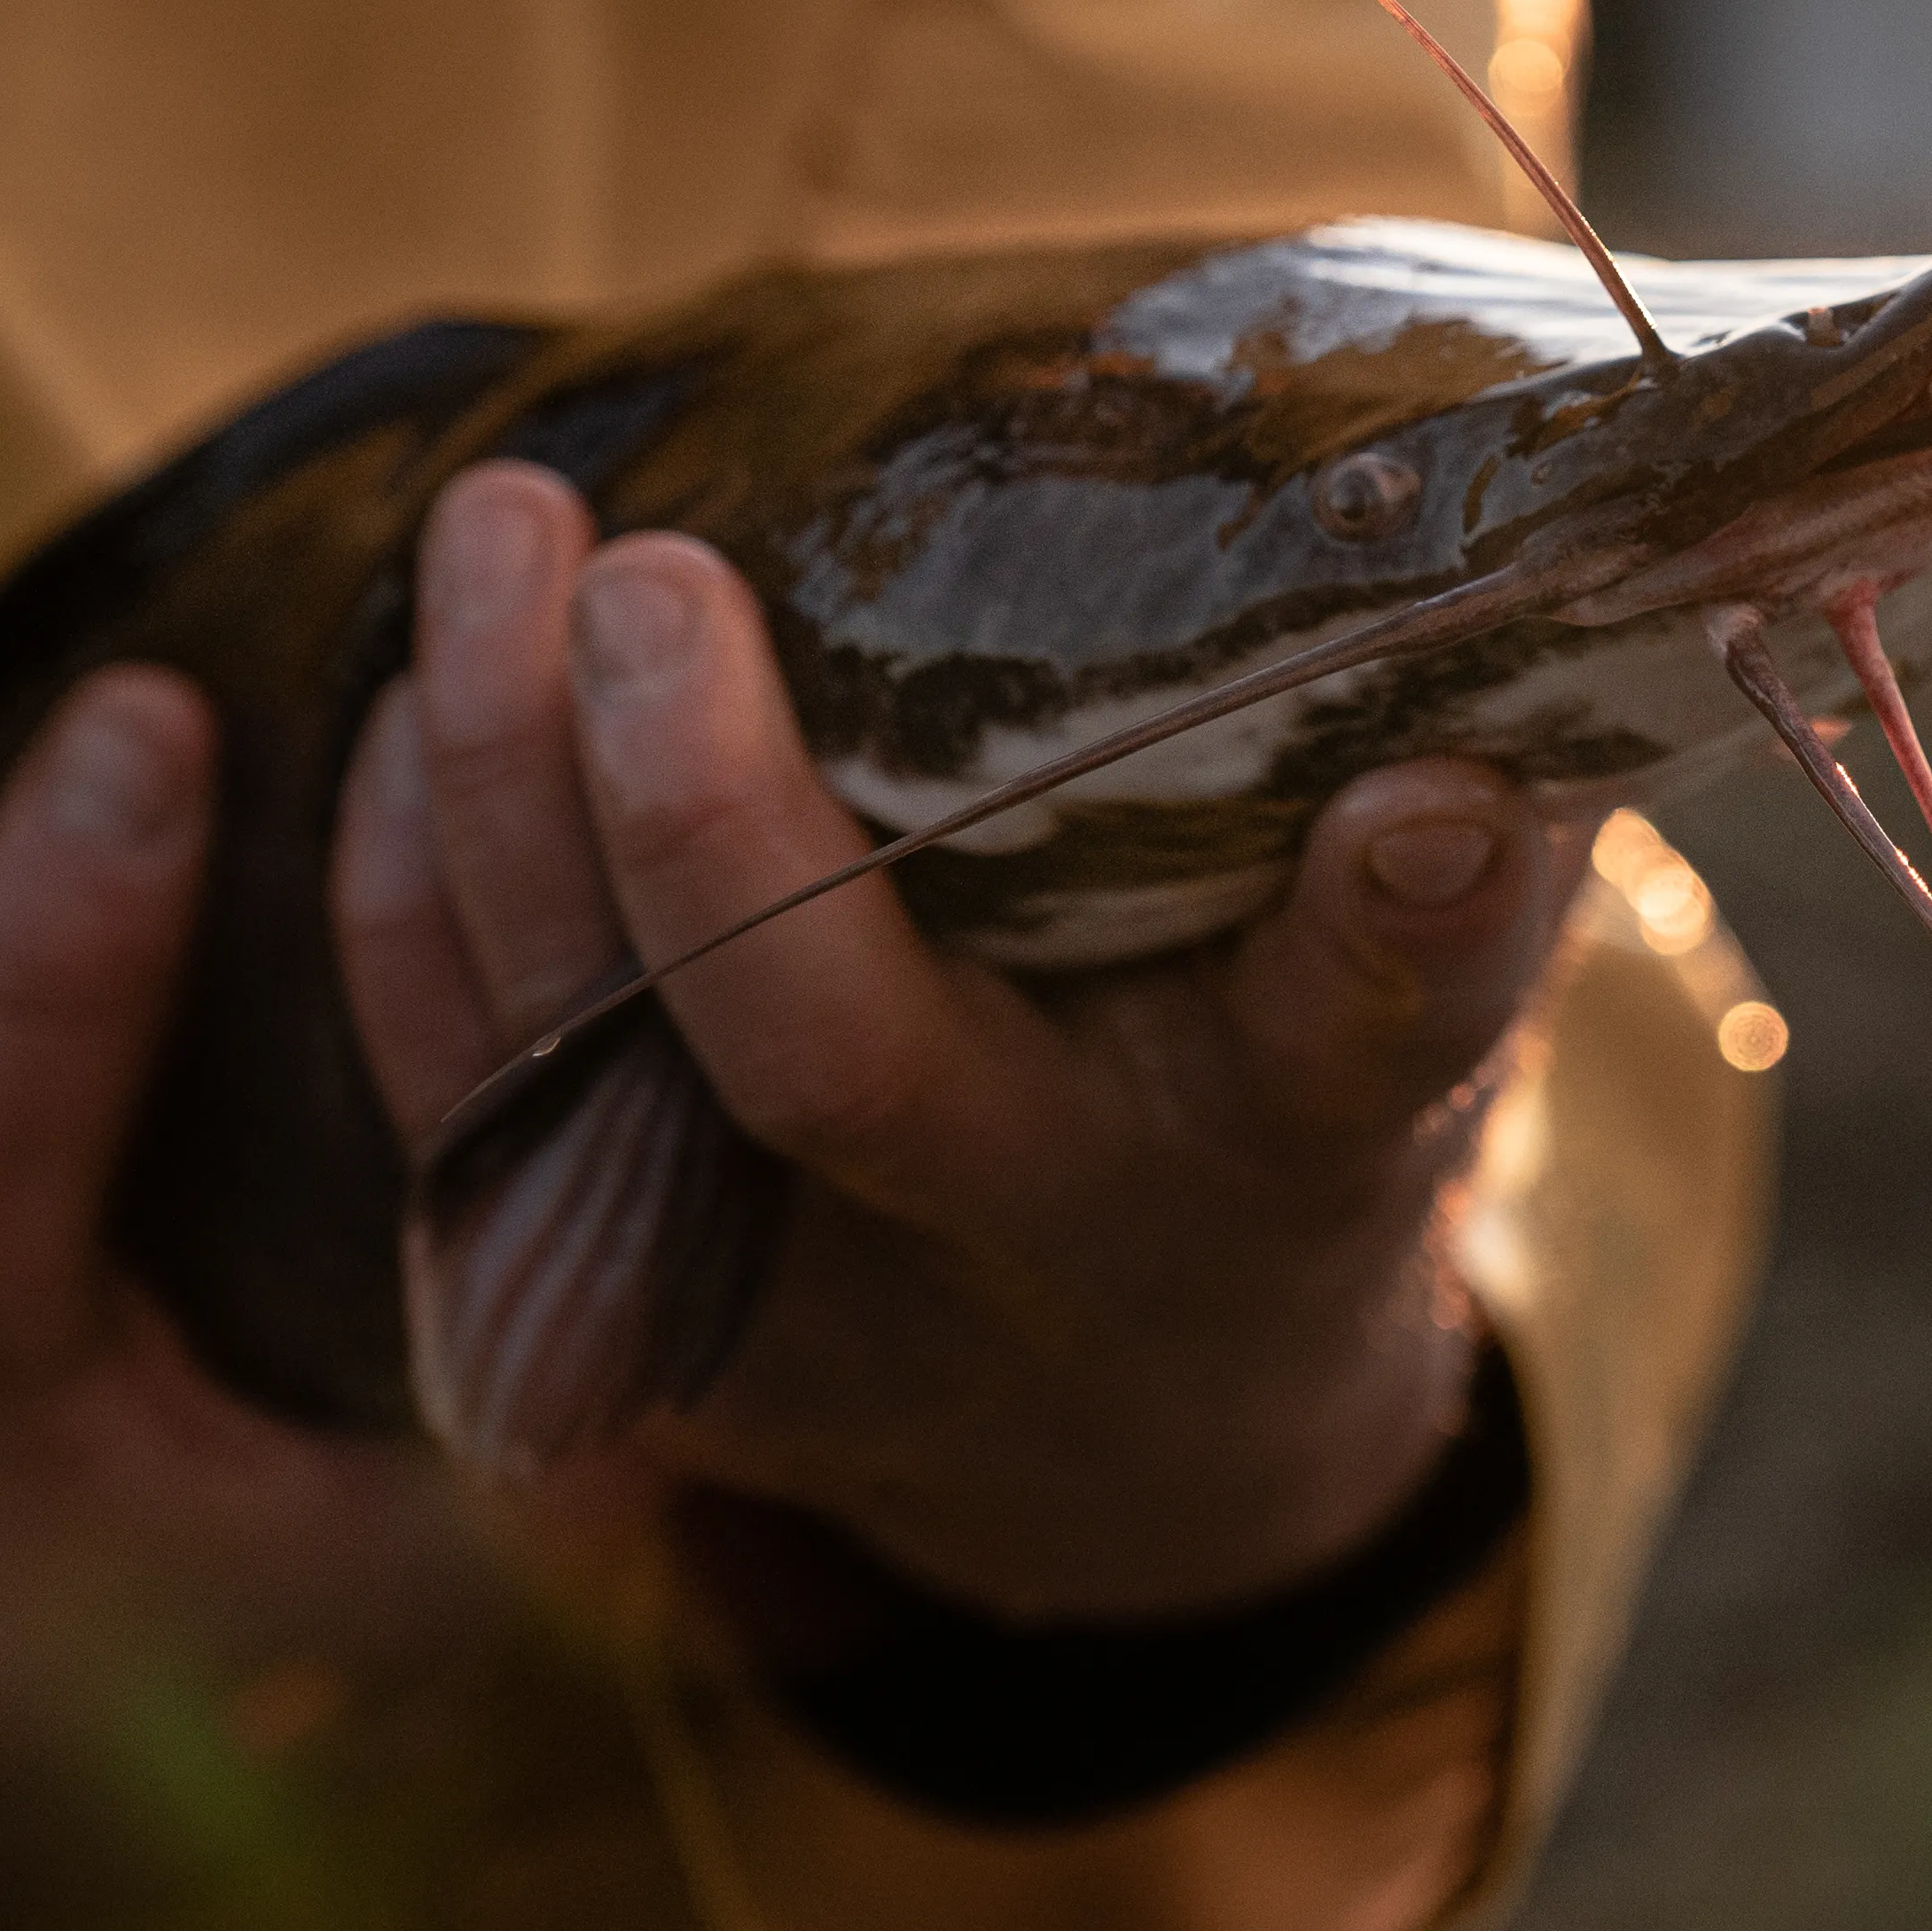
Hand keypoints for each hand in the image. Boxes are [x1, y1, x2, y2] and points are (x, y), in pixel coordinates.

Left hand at [334, 464, 1584, 1621]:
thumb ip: (1454, 792)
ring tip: (507, 530)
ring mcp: (799, 1303)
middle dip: (709, 813)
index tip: (1439, 796)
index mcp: (1294, 1139)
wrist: (1144, 1429)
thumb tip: (1520, 501)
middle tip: (661, 574)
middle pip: (836, 1060)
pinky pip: (454, 1098)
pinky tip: (419, 701)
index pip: (1370, 1025)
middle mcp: (1038, 1235)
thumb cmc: (1292, 1089)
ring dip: (502, 788)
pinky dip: (411, 887)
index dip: (1407, 920)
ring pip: (578, 1059)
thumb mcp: (1421, 971)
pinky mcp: (625, 1313)